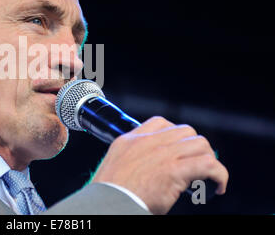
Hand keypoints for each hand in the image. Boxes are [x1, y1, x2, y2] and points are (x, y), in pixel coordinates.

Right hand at [91, 116, 228, 214]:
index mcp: (131, 140)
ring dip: (208, 159)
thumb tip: (147, 168)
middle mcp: (148, 143)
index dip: (175, 135)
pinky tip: (218, 186)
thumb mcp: (115, 166)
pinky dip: (219, 175)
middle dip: (194, 147)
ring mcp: (162, 154)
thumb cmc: (110, 194)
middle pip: (185, 131)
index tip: (179, 151)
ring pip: (200, 144)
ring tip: (207, 176)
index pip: (160, 123)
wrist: (108, 204)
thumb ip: (131, 160)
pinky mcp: (174, 171)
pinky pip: (208, 164)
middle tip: (195, 166)